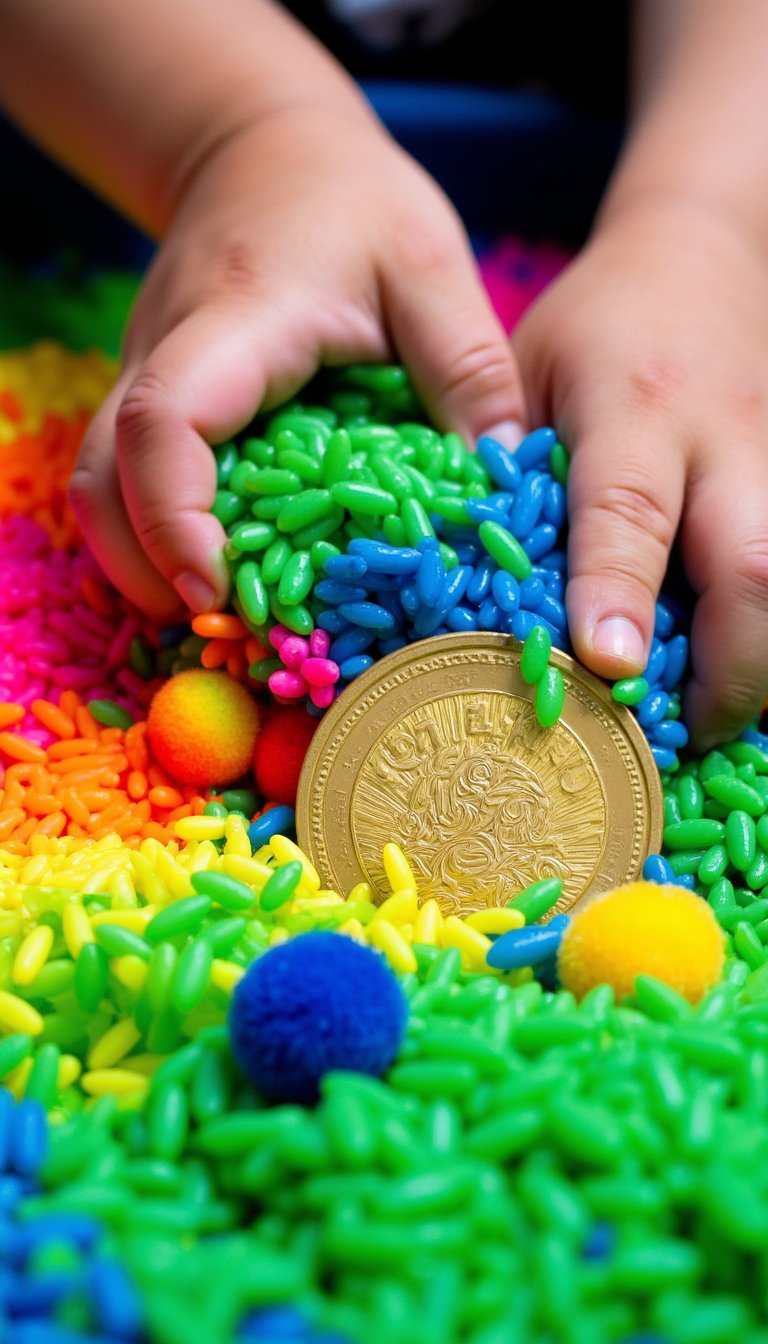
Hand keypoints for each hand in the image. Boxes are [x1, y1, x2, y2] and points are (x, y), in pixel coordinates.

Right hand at [71, 105, 523, 619]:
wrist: (265, 151)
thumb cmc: (351, 201)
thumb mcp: (430, 265)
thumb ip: (470, 369)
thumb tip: (498, 490)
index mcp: (234, 322)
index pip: (164, 423)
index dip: (176, 518)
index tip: (220, 589)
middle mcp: (163, 354)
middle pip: (103, 483)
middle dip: (150, 569)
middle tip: (232, 625)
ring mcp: (143, 376)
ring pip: (99, 490)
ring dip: (144, 562)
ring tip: (226, 610)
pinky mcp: (149, 398)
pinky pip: (123, 481)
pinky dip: (156, 535)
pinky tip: (219, 565)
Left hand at [513, 194, 767, 746]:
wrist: (709, 254)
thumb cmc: (601, 320)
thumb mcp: (533, 367)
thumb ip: (513, 463)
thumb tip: (479, 584)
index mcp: (637, 403)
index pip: (629, 511)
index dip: (618, 591)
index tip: (608, 665)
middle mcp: (723, 435)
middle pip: (755, 566)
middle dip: (732, 666)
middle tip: (687, 729)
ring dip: (761, 659)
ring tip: (712, 711)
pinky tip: (737, 656)